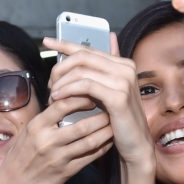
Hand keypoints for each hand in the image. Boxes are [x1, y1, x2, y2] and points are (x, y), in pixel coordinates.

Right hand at [0, 96, 114, 183]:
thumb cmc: (20, 156)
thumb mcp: (27, 133)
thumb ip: (46, 119)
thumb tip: (67, 101)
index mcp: (36, 127)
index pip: (62, 105)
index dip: (81, 98)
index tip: (93, 95)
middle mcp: (47, 141)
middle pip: (82, 125)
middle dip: (101, 116)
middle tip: (113, 109)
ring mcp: (57, 158)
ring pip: (89, 142)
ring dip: (106, 132)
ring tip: (115, 124)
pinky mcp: (65, 173)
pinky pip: (89, 158)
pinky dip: (102, 149)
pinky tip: (108, 142)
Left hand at [43, 35, 154, 169]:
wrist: (135, 144)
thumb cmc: (120, 121)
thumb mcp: (110, 92)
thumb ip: (104, 71)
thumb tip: (108, 39)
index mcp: (123, 64)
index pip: (89, 48)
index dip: (65, 43)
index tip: (47, 41)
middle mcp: (125, 68)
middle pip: (82, 57)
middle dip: (60, 68)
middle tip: (51, 84)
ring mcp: (123, 81)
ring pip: (81, 71)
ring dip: (62, 82)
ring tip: (53, 95)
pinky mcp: (118, 96)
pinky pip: (85, 86)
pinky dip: (68, 90)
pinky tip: (59, 98)